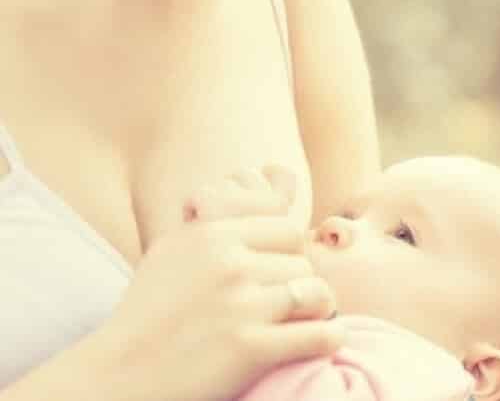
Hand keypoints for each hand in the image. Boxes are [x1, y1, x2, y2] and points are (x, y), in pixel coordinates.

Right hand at [93, 172, 341, 400]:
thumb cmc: (150, 313)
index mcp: (211, 234)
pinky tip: (314, 344)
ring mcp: (241, 305)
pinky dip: (326, 341)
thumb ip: (221, 218)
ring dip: (315, 312)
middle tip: (281, 306)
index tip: (275, 274)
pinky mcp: (251, 347)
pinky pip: (322, 335)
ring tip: (299, 323)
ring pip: (317, 294)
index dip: (286, 252)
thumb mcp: (175, 250)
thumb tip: (280, 180)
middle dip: (298, 283)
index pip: (287, 227)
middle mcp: (228, 264)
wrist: (118, 375)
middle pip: (303, 261)